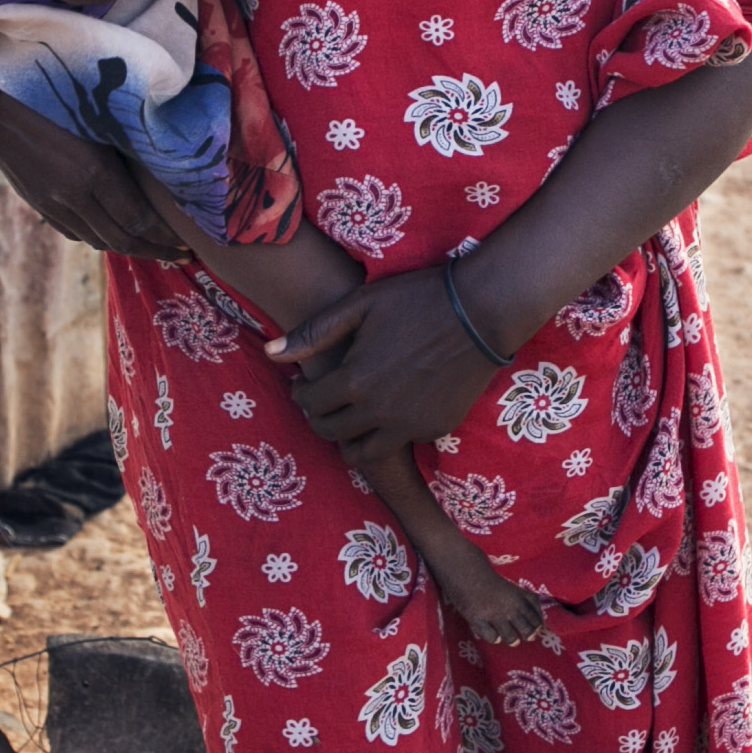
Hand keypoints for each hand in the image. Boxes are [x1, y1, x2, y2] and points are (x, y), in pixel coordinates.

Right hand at [0, 73, 183, 257]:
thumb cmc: (53, 95)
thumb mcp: (98, 118)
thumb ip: (125, 147)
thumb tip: (163, 168)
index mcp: (92, 172)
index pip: (138, 220)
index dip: (166, 236)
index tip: (189, 243)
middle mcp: (72, 196)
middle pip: (121, 239)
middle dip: (155, 251)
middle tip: (182, 256)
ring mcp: (51, 204)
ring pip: (97, 240)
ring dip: (128, 248)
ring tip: (154, 247)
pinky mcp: (37, 204)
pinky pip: (75, 232)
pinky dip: (99, 237)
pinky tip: (114, 233)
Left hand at [272, 268, 503, 464]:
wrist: (481, 312)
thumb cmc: (417, 299)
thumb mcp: (360, 304)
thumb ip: (314, 332)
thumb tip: (270, 354)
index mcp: (354, 380)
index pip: (309, 403)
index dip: (302, 393)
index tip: (306, 384)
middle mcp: (377, 411)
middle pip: (330, 431)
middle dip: (319, 417)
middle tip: (324, 401)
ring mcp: (408, 426)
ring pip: (361, 453)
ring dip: (348, 438)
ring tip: (351, 416)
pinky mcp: (434, 429)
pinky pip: (398, 443)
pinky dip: (386, 433)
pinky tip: (390, 409)